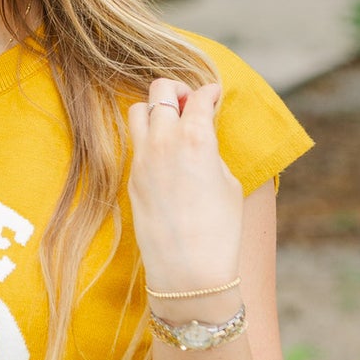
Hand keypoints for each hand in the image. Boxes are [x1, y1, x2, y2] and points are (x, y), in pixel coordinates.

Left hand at [126, 77, 243, 298]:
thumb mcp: (227, 181)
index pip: (199, 97)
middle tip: (190, 103)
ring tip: (173, 123)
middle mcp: (164, 141)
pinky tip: (164, 150)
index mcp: (195, 138)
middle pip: (160, 90)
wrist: (189, 270)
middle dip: (177, 89)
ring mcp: (142, 158)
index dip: (210, 91)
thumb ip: (211, 149)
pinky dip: (148, 136)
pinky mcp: (132, 176)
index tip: (214, 95)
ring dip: (155, 109)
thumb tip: (201, 135)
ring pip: (137, 109)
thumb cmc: (220, 229)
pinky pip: (135, 142)